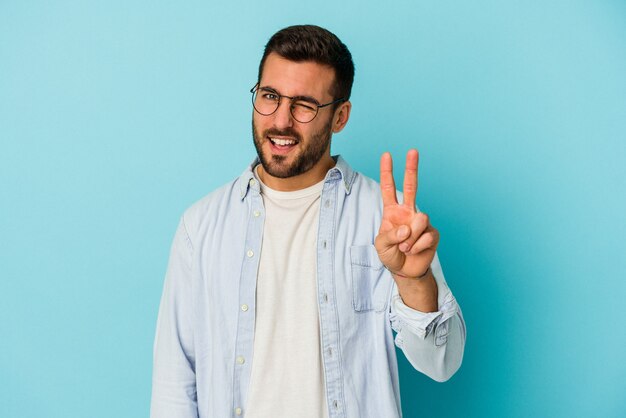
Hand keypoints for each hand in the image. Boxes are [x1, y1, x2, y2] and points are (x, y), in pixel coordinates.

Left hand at [374, 149, 439, 279]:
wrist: (405, 270)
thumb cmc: (391, 254)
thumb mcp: (381, 245)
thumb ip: (391, 235)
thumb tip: (407, 228)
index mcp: (392, 211)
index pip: (388, 188)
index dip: (387, 172)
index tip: (387, 155)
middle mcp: (408, 212)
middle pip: (411, 187)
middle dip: (411, 168)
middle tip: (412, 151)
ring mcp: (421, 221)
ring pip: (419, 220)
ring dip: (410, 238)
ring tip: (405, 247)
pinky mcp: (432, 233)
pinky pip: (426, 235)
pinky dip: (417, 246)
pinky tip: (414, 251)